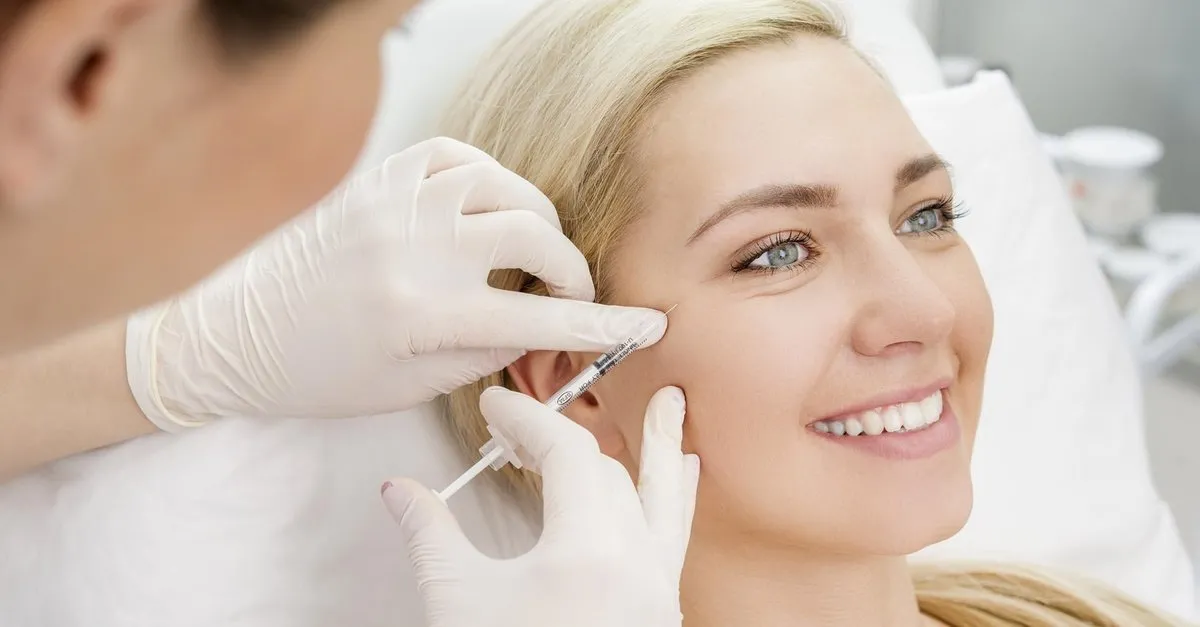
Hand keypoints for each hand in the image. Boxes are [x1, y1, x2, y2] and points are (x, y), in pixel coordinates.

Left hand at [125, 137, 664, 428]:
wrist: (235, 336)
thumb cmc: (320, 375)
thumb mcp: (410, 387)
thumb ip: (484, 355)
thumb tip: (539, 328)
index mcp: (418, 316)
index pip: (536, 320)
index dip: (602, 325)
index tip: (647, 325)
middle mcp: (411, 250)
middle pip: (533, 237)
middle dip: (568, 269)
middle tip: (563, 294)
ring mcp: (392, 205)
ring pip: (503, 187)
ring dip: (534, 220)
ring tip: (528, 252)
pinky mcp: (375, 181)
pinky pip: (456, 156)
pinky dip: (489, 179)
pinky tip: (488, 207)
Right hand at [382, 386, 699, 626]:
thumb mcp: (457, 602)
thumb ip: (430, 534)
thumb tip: (400, 492)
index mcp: (588, 553)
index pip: (566, 452)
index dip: (526, 418)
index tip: (495, 410)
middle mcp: (635, 565)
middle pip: (606, 470)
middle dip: (562, 438)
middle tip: (520, 429)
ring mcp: (654, 590)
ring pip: (663, 498)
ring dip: (659, 448)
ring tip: (674, 404)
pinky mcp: (657, 612)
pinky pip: (675, 537)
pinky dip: (674, 498)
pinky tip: (682, 476)